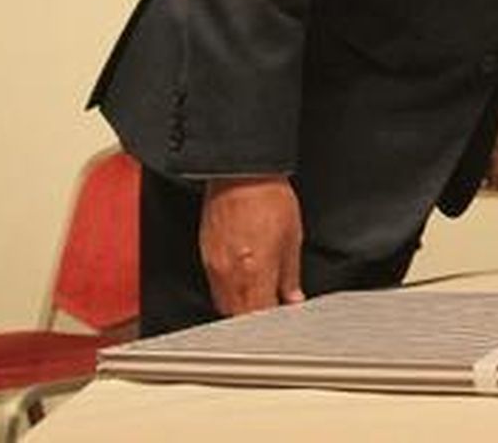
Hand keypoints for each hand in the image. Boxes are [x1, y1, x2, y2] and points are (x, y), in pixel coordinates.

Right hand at [200, 175, 305, 316]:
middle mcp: (231, 274)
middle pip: (238, 316)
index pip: (260, 315)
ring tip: (258, 297)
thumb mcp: (292, 238)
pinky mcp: (205, 257)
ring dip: (240, 308)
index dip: (272, 322)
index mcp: (256, 271)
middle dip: (255, 318)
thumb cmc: (269, 199)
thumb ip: (291, 275)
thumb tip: (293, 298)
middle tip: (271, 309)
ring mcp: (214, 267)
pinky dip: (229, 292)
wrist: (241, 175)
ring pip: (224, 305)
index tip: (282, 318)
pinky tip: (243, 282)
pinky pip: (215, 287)